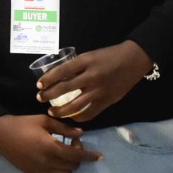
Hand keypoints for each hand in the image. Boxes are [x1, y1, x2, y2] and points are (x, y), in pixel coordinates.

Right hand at [0, 115, 101, 172]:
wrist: (0, 134)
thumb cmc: (23, 124)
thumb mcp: (44, 120)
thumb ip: (63, 128)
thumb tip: (80, 133)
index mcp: (51, 147)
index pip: (77, 156)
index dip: (90, 156)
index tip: (99, 156)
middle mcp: (48, 162)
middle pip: (73, 166)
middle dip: (78, 156)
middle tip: (71, 143)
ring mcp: (40, 171)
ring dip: (69, 166)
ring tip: (64, 154)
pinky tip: (55, 165)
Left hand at [34, 41, 153, 122]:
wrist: (133, 60)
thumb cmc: (110, 56)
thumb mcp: (91, 55)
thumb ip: (77, 66)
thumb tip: (59, 77)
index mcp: (85, 61)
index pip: (61, 71)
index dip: (48, 79)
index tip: (38, 85)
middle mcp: (91, 76)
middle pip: (64, 89)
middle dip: (49, 95)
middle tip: (40, 98)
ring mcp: (99, 90)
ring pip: (75, 105)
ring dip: (60, 110)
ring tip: (52, 111)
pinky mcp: (106, 101)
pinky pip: (89, 113)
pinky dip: (78, 116)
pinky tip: (71, 116)